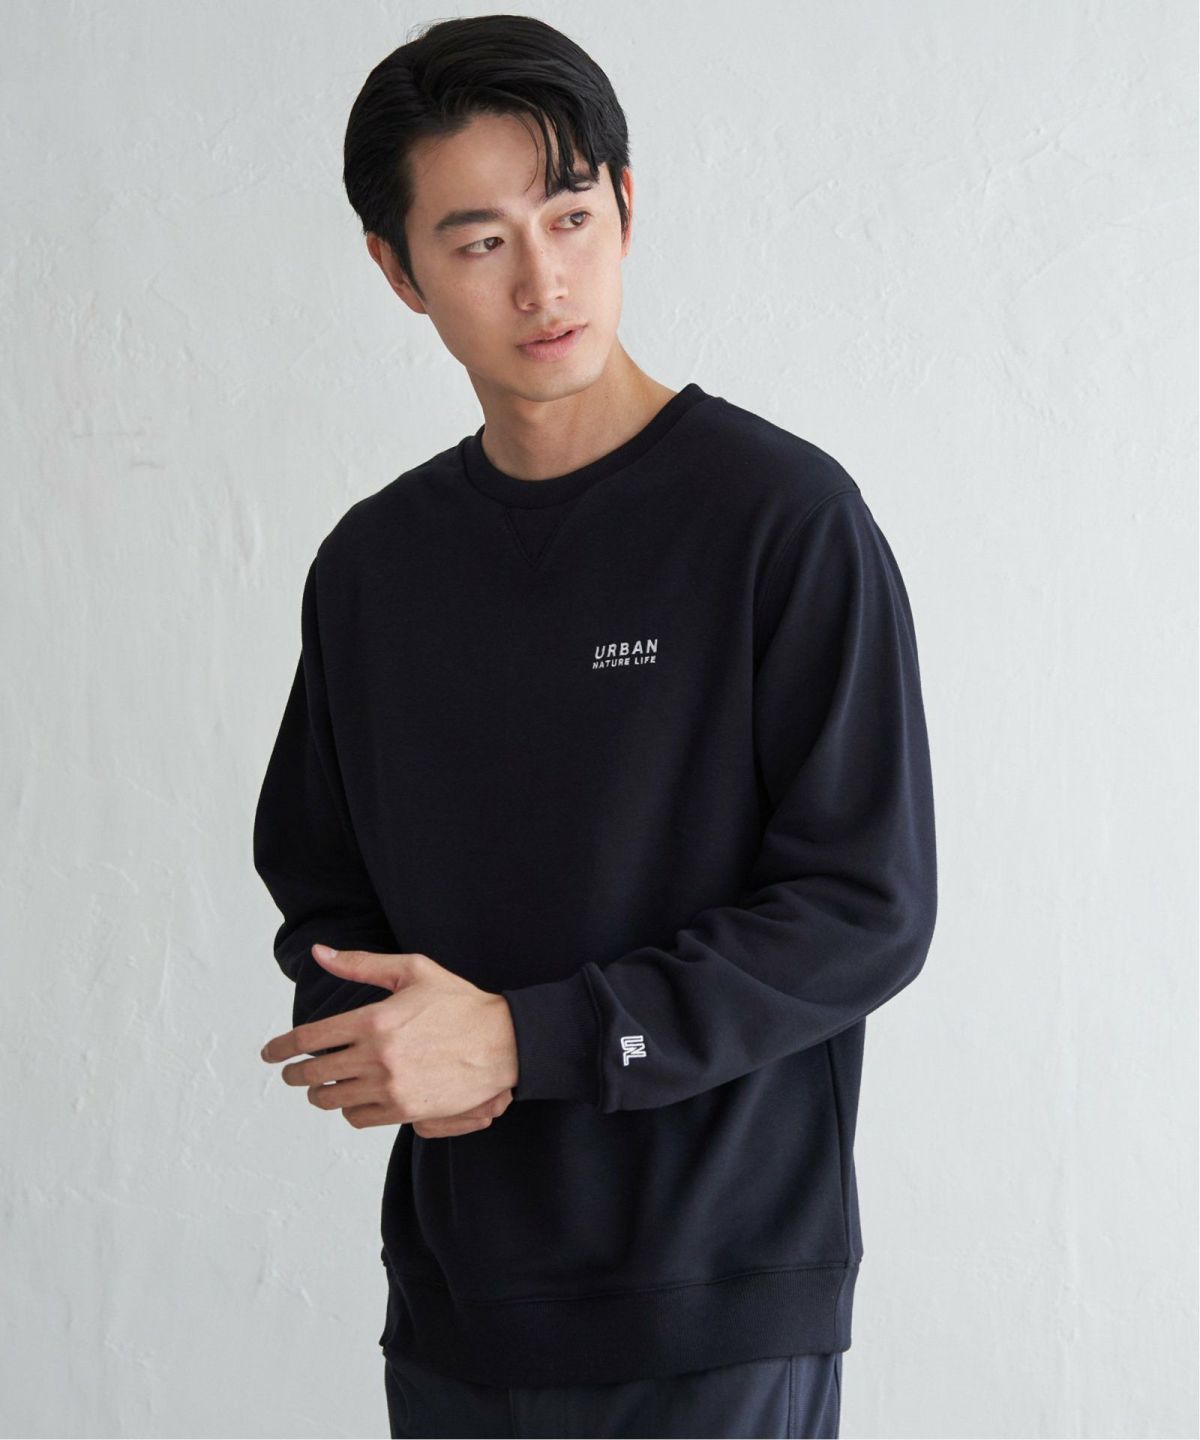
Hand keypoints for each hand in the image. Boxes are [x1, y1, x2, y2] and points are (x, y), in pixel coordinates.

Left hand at [259, 944, 519, 1129]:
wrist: (504, 1042)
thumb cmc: (459, 1002)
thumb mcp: (412, 970)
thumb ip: (361, 964)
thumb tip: (319, 953)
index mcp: (374, 1020)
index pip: (311, 1037)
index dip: (282, 1047)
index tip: (269, 1053)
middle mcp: (377, 1057)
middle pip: (314, 1073)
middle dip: (295, 1073)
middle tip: (290, 1072)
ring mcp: (390, 1088)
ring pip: (333, 1099)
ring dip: (320, 1093)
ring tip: (320, 1087)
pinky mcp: (405, 1110)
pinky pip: (358, 1117)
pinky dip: (349, 1109)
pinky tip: (352, 1098)